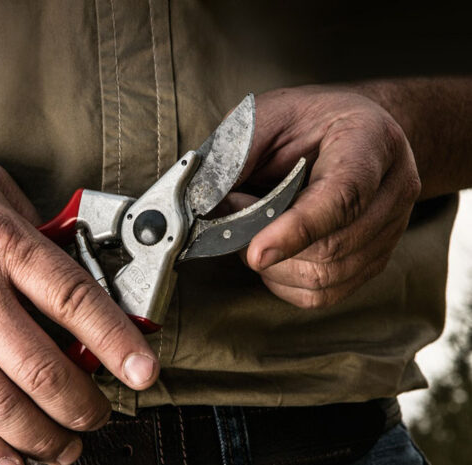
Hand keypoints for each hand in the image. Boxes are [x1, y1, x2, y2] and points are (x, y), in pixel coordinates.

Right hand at [0, 119, 158, 464]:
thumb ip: (34, 220)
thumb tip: (72, 252)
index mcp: (0, 243)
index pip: (74, 299)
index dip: (117, 340)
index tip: (144, 370)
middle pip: (43, 368)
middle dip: (84, 403)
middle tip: (102, 412)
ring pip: (2, 405)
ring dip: (44, 437)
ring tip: (67, 446)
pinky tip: (12, 462)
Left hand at [232, 86, 420, 307]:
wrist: (352, 128)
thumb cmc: (306, 121)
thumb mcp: (266, 116)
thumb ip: (237, 156)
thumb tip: (204, 204)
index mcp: (370, 141)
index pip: (343, 196)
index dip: (297, 229)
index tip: (255, 252)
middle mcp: (393, 188)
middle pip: (332, 247)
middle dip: (269, 242)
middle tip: (237, 210)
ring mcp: (391, 228)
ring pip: (327, 277)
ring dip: (274, 264)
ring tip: (255, 227)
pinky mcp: (375, 258)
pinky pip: (326, 293)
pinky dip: (286, 282)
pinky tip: (273, 253)